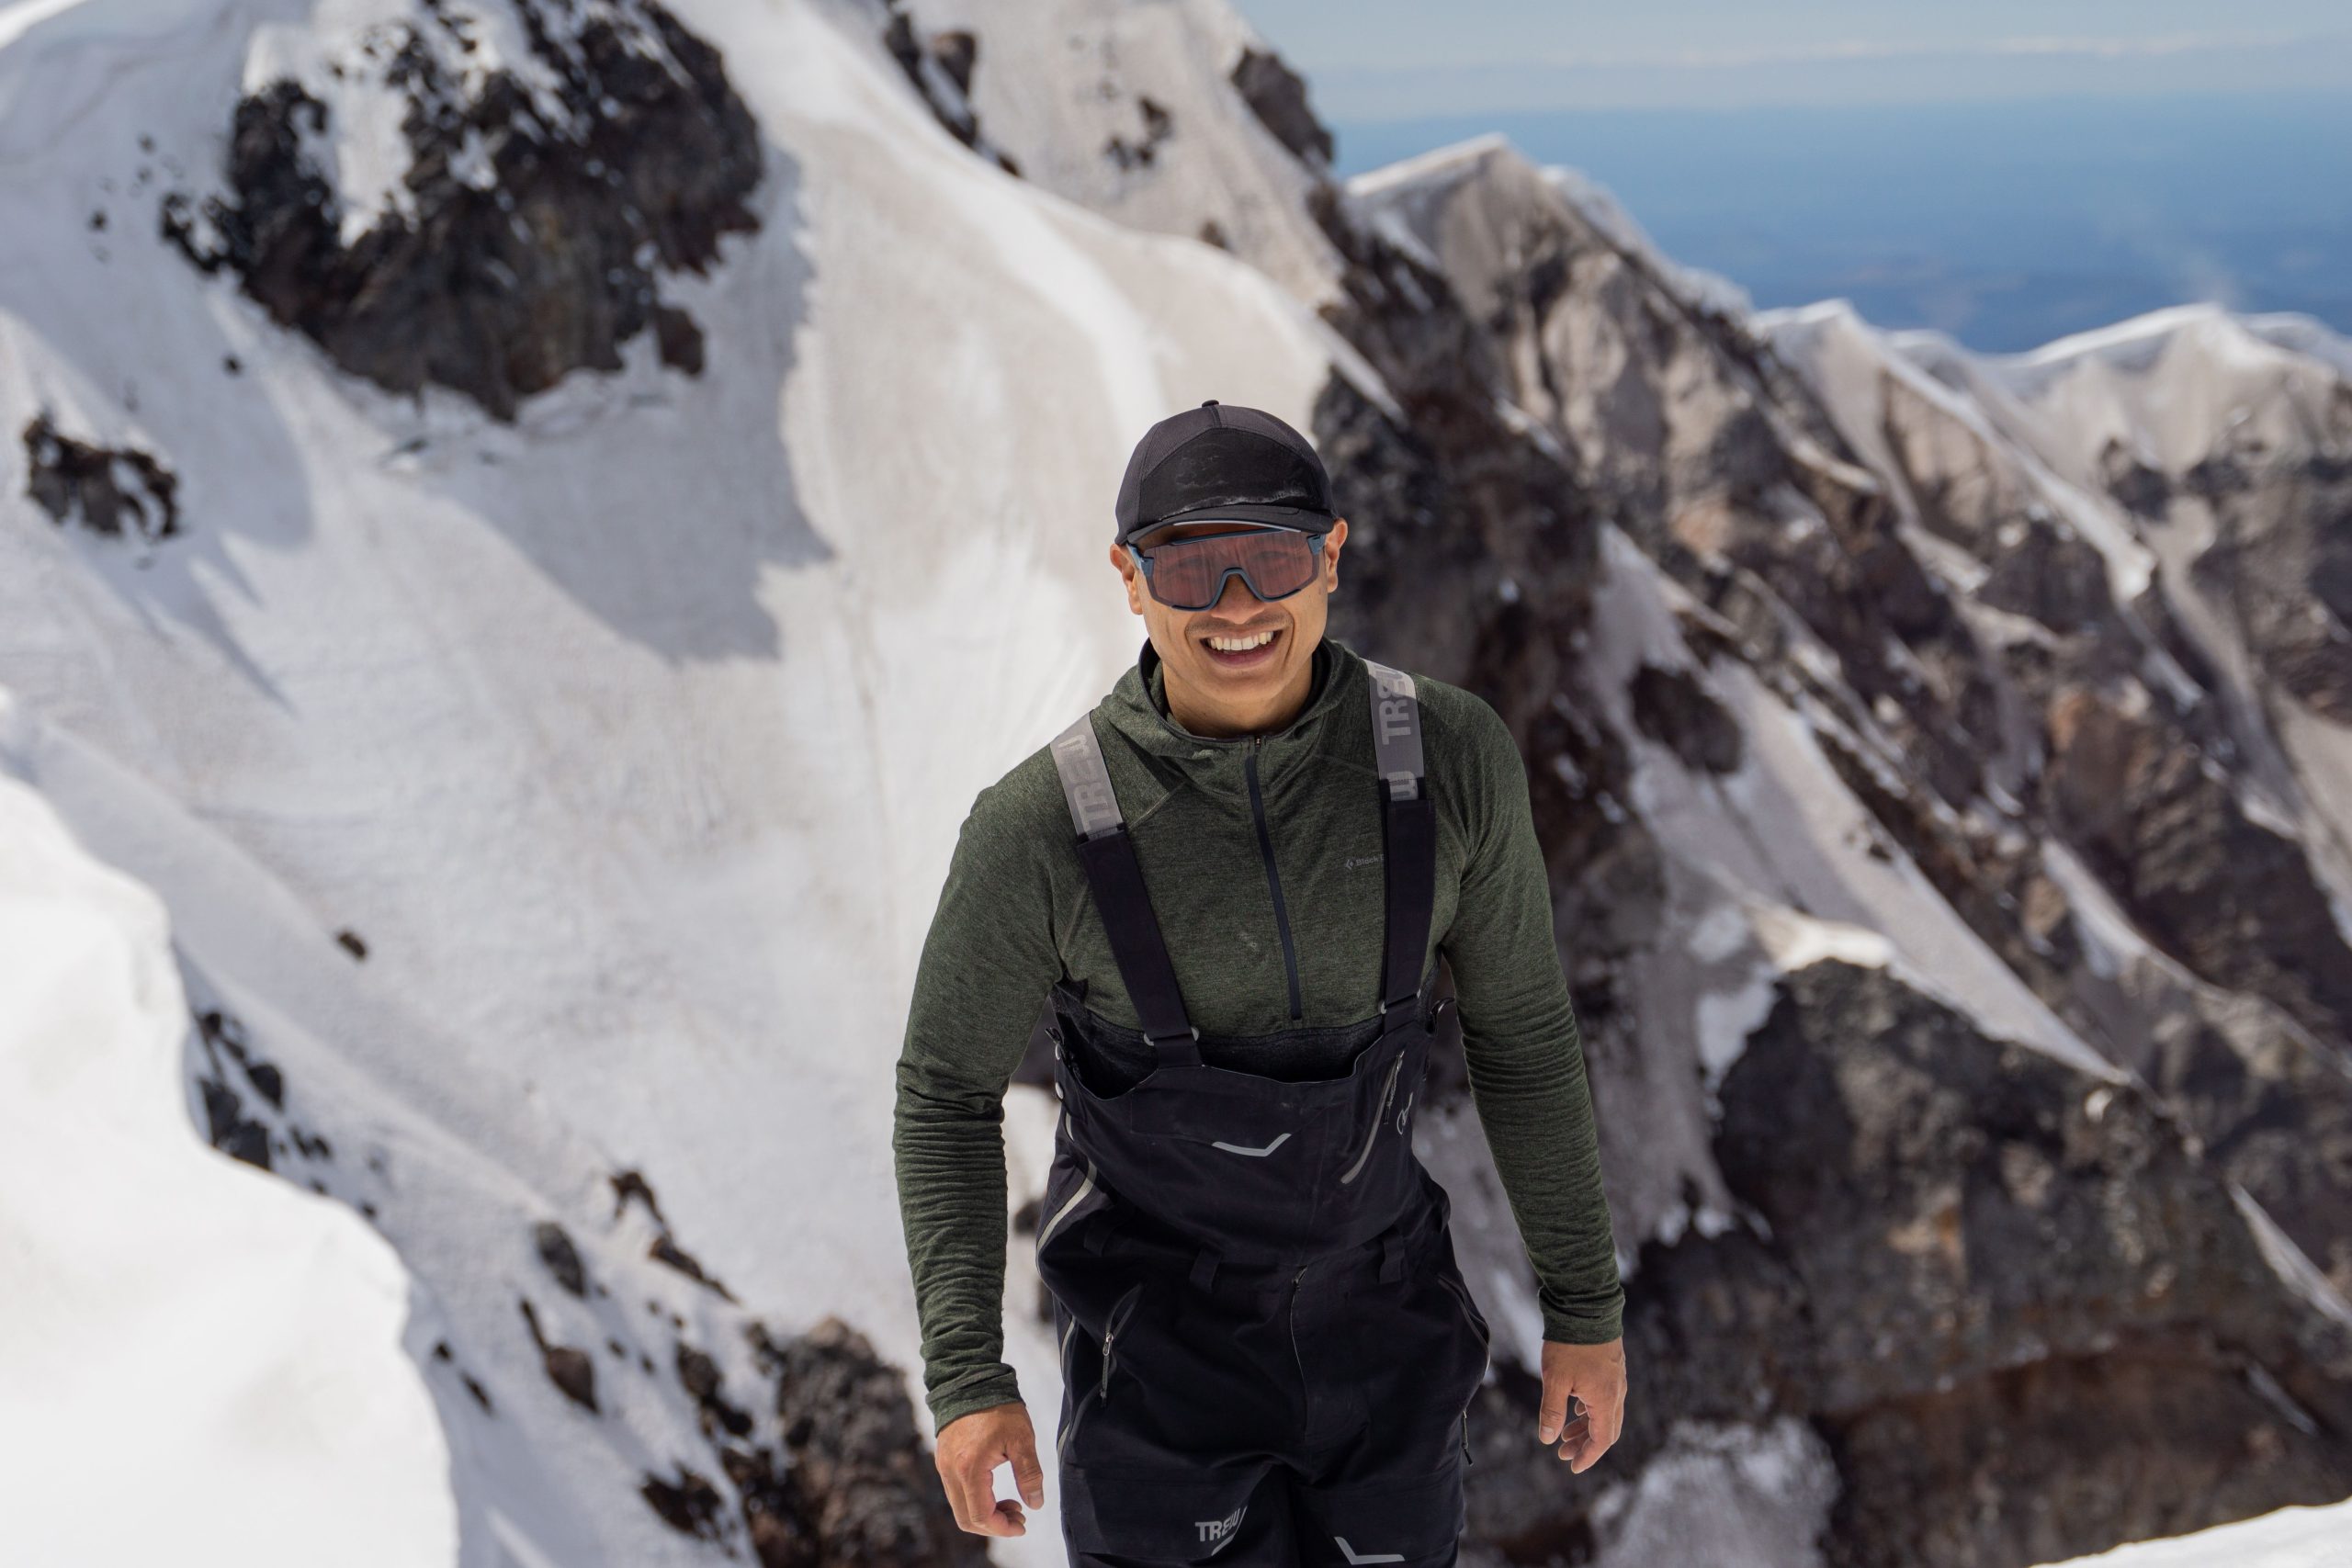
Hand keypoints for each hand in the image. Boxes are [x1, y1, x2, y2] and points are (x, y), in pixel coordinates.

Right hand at [934, 1400, 1047, 1535]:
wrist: (971, 1380)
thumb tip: (1035, 1504)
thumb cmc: (998, 1407)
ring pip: (960, 1508)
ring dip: (985, 1514)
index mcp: (969, 1468)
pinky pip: (957, 1493)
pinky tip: (995, 1491)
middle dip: (994, 1525)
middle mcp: (950, 1471)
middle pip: (966, 1519)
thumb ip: (1029, 1474)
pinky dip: (976, 1501)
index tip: (1022, 1524)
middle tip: (1019, 1516)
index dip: (1002, 1528)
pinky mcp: (943, 1461)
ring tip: (1011, 1503)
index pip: (981, 1516)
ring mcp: (944, 1466)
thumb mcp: (1022, 1439)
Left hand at [1536, 1337, 1625, 1472]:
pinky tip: (1574, 1408)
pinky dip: (1589, 1410)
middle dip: (1585, 1445)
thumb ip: (1552, 1411)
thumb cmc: (1569, 1345)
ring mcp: (1616, 1379)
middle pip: (1605, 1430)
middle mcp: (1616, 1393)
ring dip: (1585, 1427)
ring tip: (1564, 1435)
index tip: (1574, 1468)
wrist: (1586, 1308)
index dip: (1588, 1457)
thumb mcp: (1555, 1380)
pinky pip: (1604, 1398)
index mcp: (1605, 1400)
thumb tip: (1547, 1439)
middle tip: (1563, 1454)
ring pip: (1604, 1413)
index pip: (1602, 1440)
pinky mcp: (1611, 1368)